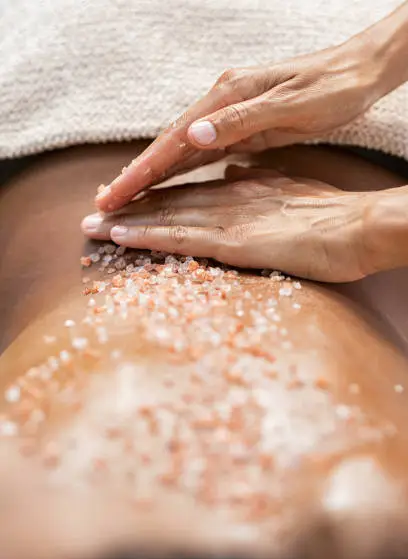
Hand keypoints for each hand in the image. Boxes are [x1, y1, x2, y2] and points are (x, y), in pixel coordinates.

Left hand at [83, 166, 380, 282]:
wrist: (358, 228)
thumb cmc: (331, 217)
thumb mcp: (290, 192)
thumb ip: (259, 184)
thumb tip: (235, 174)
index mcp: (243, 187)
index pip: (190, 191)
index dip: (156, 197)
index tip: (128, 202)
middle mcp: (228, 197)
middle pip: (170, 201)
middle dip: (130, 207)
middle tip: (94, 211)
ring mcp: (229, 218)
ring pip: (167, 217)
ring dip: (127, 221)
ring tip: (92, 225)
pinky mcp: (234, 242)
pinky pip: (182, 238)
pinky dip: (149, 236)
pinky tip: (122, 237)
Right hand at [95, 36, 379, 212]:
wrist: (356, 73)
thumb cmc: (328, 88)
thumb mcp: (288, 105)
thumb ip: (240, 121)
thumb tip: (193, 135)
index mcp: (226, 97)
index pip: (173, 140)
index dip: (142, 171)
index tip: (115, 194)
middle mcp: (220, 105)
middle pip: (168, 145)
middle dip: (136, 177)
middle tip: (105, 203)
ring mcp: (229, 116)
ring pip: (180, 151)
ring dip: (152, 176)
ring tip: (126, 198)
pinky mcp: (241, 127)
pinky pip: (202, 154)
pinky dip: (179, 172)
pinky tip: (167, 185)